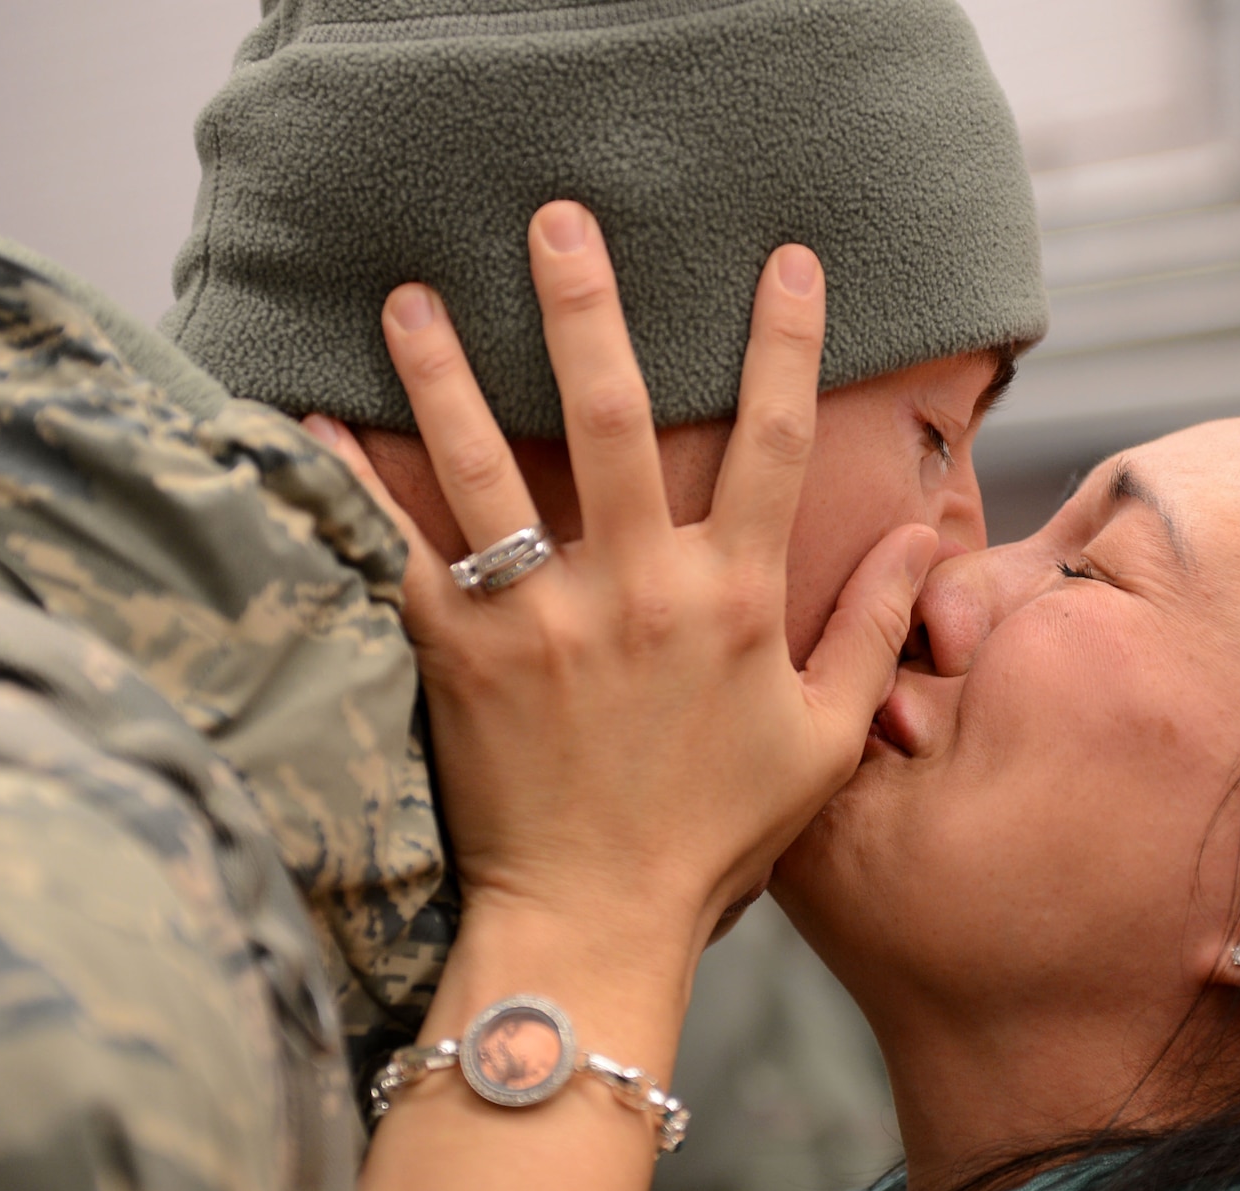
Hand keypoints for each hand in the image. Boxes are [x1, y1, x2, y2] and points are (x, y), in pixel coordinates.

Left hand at [312, 201, 934, 969]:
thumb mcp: (823, 740)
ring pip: (487, 467)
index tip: (786, 260)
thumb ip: (868, 629)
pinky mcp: (458, 655)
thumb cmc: (714, 835)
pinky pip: (398, 550)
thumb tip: (925, 538)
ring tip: (410, 295)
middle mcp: (635, 590)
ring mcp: (539, 619)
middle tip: (557, 219)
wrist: (594, 921)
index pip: (771, 444)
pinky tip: (314, 417)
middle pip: (611, 417)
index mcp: (731, 600)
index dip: (783, 344)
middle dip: (587, 307)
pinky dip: (354, 484)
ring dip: (447, 373)